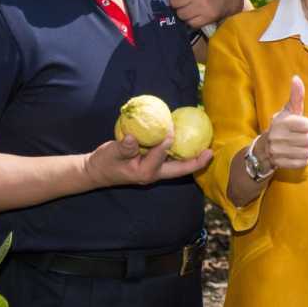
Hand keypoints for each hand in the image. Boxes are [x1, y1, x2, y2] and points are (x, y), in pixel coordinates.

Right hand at [86, 133, 212, 187]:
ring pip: (178, 166)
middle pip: (179, 170)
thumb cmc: (104, 163)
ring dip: (192, 158)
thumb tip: (132, 138)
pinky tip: (190, 141)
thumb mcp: (110, 154)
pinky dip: (181, 152)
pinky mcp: (155, 166)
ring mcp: (155, 171)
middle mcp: (153, 174)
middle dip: (196, 162)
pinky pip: (172, 160)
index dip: (165, 145)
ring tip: (207, 148)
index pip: (159, 157)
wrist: (97, 171)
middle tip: (210, 152)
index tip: (170, 132)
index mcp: (144, 172)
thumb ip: (122, 147)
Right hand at [262, 76, 307, 169]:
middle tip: (297, 137)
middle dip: (306, 138)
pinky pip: (302, 162)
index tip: (299, 126)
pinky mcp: (281, 163)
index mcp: (281, 122)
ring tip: (296, 146)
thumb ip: (295, 95)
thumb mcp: (288, 110)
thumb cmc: (282, 126)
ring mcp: (278, 151)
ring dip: (305, 149)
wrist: (264, 148)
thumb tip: (297, 78)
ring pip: (307, 151)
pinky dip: (302, 159)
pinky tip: (295, 154)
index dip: (307, 126)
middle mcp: (277, 136)